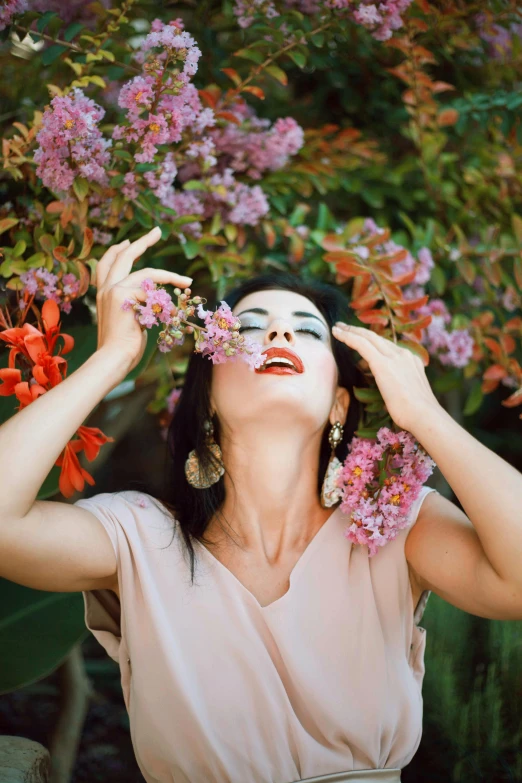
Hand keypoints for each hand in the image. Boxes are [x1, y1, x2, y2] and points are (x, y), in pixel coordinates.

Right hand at [94, 227, 192, 372]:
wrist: (113, 358)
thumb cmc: (123, 347)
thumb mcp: (131, 321)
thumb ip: (137, 305)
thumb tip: (154, 299)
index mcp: (104, 293)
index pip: (108, 264)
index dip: (118, 251)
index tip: (130, 241)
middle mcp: (106, 288)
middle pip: (123, 255)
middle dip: (143, 241)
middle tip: (157, 230)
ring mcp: (113, 290)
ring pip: (147, 273)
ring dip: (171, 276)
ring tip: (187, 281)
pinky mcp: (122, 295)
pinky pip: (152, 292)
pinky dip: (166, 302)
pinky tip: (172, 314)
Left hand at [332, 322, 440, 432]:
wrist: (424, 416)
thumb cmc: (415, 414)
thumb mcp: (408, 394)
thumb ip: (397, 385)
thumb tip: (387, 386)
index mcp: (412, 360)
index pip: (387, 346)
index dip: (372, 340)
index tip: (360, 337)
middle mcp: (404, 354)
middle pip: (376, 337)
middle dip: (358, 330)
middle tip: (343, 326)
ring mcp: (395, 357)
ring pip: (368, 337)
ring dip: (350, 331)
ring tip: (337, 329)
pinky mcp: (383, 363)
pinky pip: (361, 345)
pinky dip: (348, 337)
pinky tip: (337, 334)